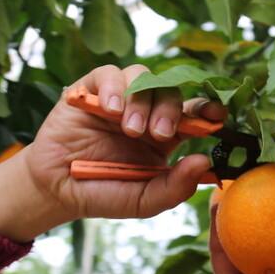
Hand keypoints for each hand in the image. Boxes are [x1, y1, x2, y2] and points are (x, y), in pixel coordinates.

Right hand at [0, 64, 226, 239]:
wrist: (57, 191)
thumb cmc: (105, 192)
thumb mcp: (144, 200)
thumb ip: (174, 187)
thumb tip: (204, 162)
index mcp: (165, 134)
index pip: (194, 112)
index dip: (208, 109)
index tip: (217, 116)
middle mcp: (146, 111)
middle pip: (169, 91)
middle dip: (170, 109)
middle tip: (159, 134)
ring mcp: (119, 98)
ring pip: (142, 76)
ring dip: (141, 100)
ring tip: (129, 128)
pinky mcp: (91, 89)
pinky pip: (109, 73)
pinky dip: (115, 87)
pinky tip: (111, 110)